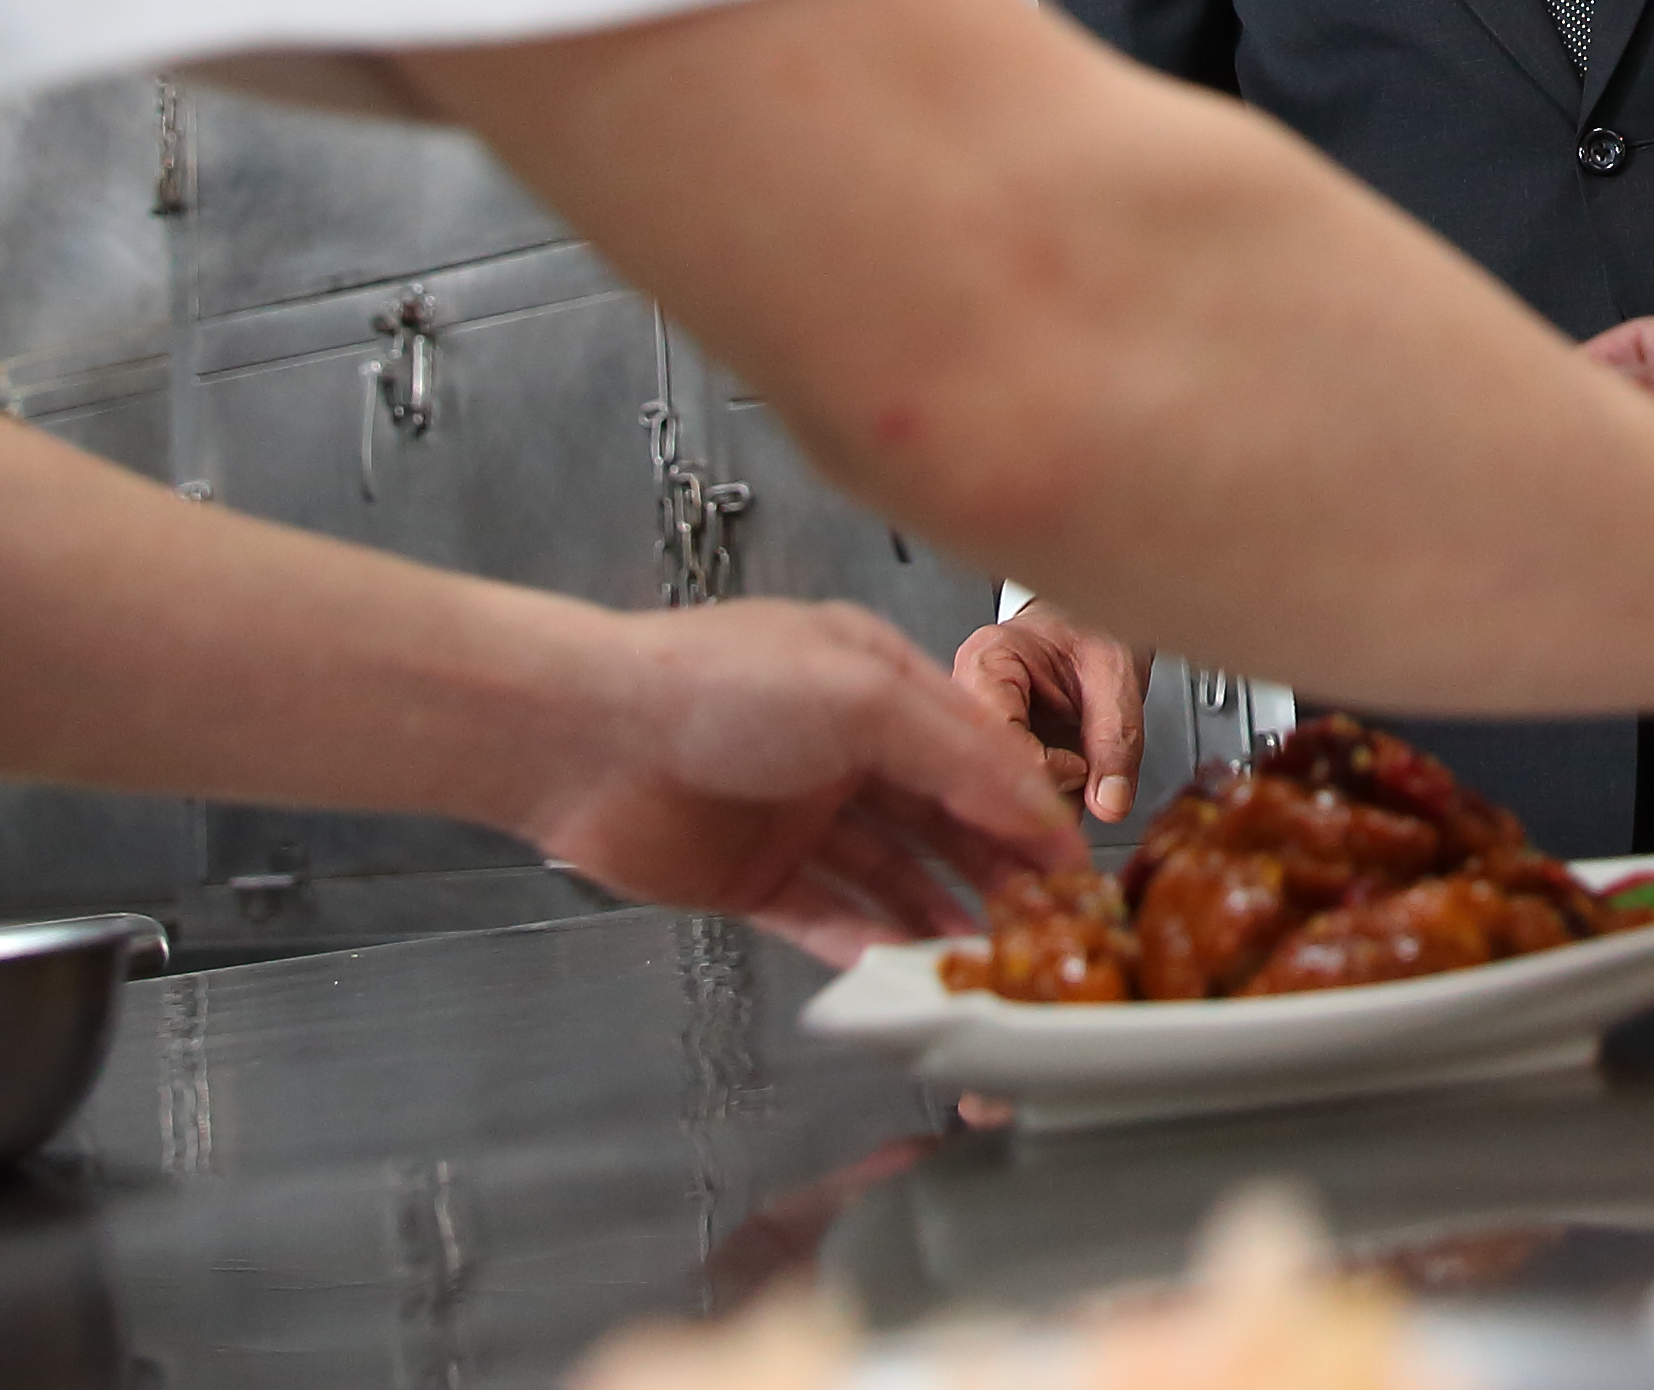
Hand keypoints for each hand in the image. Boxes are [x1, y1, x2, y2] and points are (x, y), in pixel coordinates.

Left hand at [515, 600, 1085, 962]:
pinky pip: (829, 919)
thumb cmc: (707, 684)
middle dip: (995, 871)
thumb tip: (1034, 804)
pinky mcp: (751, 877)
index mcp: (874, 681)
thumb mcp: (861, 693)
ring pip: (891, 876)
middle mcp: (840, 747)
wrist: (580, 738)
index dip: (1027, 810)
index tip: (1073, 866)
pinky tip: (910, 972)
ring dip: (941, 915)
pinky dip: (871, 946)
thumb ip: (957, 752)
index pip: (975, 754)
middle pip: (941, 819)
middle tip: (1044, 928)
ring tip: (988, 964)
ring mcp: (796, 815)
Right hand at [952, 600, 1151, 821]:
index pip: (995, 732)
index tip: (1081, 769)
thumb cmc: (1094, 631)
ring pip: (992, 792)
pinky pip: (1007, 796)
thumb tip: (1109, 802)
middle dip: (1035, 799)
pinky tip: (1066, 805)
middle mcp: (967, 696)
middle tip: (1081, 805)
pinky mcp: (989, 754)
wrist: (1091, 623)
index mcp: (989, 660)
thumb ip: (1118, 739)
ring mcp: (974, 728)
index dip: (1038, 766)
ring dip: (1038, 811)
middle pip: (983, 770)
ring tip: (1079, 801)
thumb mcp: (1117, 676)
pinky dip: (1040, 810)